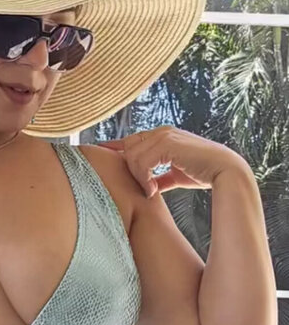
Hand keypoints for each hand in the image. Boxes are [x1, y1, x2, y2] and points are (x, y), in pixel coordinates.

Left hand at [96, 126, 248, 197]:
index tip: (99, 155)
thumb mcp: (175, 175)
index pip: (130, 140)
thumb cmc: (202, 173)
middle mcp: (161, 132)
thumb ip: (159, 177)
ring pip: (132, 156)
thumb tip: (148, 187)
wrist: (225, 171)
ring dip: (138, 178)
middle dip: (127, 170)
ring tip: (151, 192)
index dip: (114, 149)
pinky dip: (145, 178)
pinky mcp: (168, 144)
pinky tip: (154, 190)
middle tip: (142, 189)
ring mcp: (164, 136)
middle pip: (127, 149)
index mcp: (162, 136)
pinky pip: (142, 161)